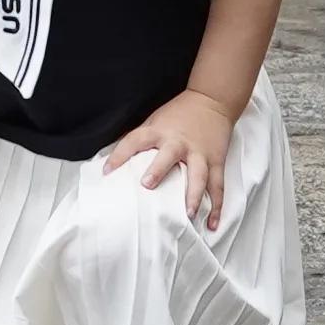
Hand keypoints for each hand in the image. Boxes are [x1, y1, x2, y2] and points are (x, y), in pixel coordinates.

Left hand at [101, 88, 239, 228]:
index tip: (107, 171)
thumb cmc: (178, 114)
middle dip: (158, 170)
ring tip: (189, 214)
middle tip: (148, 185)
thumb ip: (140, 139)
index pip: (135, 141)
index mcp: (160, 131)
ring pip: (199, 176)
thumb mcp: (155, 120)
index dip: (120, 155)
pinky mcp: (216, 162)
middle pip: (168, 156)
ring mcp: (200, 153)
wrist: (212, 101)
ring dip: (194, 195)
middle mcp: (179, 142)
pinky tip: (211, 223)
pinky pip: (217, 187)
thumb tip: (111, 157)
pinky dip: (216, 207)